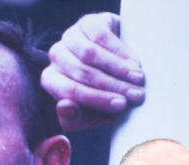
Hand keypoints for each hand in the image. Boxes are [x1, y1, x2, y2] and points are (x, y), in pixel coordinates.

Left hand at [42, 13, 144, 130]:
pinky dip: (120, 53)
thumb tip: (64, 106)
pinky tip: (134, 64)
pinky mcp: (87, 22)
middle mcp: (56, 56)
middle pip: (82, 73)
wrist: (115, 64)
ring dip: (118, 70)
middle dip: (112, 86)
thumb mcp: (86, 115)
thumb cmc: (98, 93)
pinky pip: (101, 37)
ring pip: (90, 55)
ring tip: (137, 80)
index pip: (69, 92)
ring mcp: (70, 36)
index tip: (121, 106)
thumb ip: (73, 118)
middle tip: (135, 95)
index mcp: (50, 80)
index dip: (97, 99)